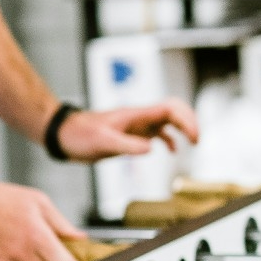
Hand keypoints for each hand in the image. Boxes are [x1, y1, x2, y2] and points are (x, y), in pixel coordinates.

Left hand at [55, 99, 198, 162]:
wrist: (63, 134)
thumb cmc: (79, 136)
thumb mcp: (103, 142)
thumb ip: (127, 146)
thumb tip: (152, 149)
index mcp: (136, 115)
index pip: (170, 109)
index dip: (186, 120)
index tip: (192, 138)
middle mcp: (140, 117)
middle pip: (175, 111)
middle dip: (190, 122)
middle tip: (197, 140)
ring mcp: (137, 125)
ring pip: (169, 120)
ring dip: (183, 128)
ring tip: (193, 143)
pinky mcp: (132, 134)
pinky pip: (157, 133)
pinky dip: (170, 140)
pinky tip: (172, 152)